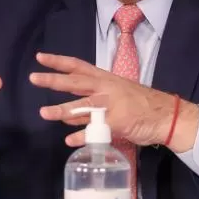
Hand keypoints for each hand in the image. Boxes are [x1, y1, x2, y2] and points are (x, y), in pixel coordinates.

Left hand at [29, 52, 195, 151]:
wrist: (165, 115)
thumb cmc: (137, 104)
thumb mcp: (113, 96)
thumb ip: (88, 104)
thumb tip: (64, 115)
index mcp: (104, 79)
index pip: (78, 66)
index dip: (58, 61)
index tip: (40, 57)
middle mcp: (106, 88)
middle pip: (76, 82)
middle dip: (54, 80)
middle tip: (33, 78)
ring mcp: (112, 105)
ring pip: (83, 105)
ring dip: (62, 110)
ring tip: (44, 113)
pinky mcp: (118, 122)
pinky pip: (96, 130)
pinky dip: (82, 136)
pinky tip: (69, 141)